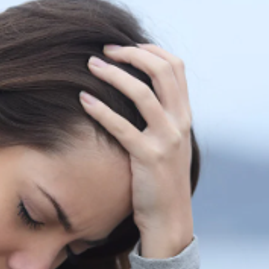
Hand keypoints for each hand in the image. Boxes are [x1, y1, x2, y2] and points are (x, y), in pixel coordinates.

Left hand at [80, 43, 194, 258]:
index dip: (150, 50)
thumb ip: (161, 121)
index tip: (126, 46)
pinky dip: (101, 109)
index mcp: (185, 117)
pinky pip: (122, 127)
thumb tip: (139, 97)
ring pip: (142, 94)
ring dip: (114, 74)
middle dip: (132, 54)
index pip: (175, 67)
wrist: (170, 221)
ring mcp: (166, 140)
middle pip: (162, 71)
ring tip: (90, 66)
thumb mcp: (169, 146)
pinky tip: (83, 99)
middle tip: (104, 51)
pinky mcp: (148, 158)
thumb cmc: (161, 184)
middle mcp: (180, 124)